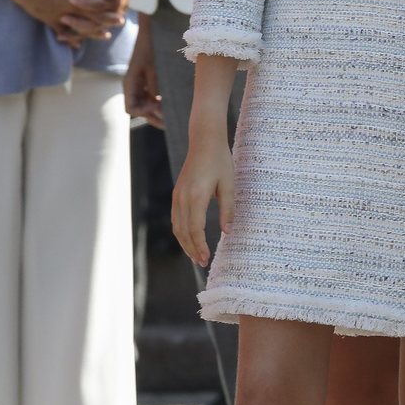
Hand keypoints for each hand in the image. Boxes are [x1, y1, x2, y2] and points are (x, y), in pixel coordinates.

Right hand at [6, 0, 128, 43]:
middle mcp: (70, 3)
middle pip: (94, 12)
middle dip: (108, 17)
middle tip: (121, 20)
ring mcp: (62, 14)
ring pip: (82, 25)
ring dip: (95, 31)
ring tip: (107, 35)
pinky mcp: (52, 21)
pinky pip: (64, 32)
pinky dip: (72, 39)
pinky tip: (81, 45)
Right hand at [123, 12, 162, 128]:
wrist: (150, 32)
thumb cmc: (151, 48)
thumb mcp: (154, 69)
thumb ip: (155, 88)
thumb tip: (159, 108)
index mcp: (129, 84)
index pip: (131, 109)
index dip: (143, 113)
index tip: (157, 108)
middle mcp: (131, 87)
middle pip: (138, 110)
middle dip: (151, 117)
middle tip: (169, 124)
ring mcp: (137, 85)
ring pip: (143, 105)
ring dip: (155, 111)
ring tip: (171, 116)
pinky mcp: (144, 82)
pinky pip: (148, 98)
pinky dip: (156, 103)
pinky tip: (168, 104)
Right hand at [171, 133, 234, 265]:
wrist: (204, 140)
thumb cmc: (220, 160)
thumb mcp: (229, 184)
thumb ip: (228, 208)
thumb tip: (227, 232)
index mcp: (196, 195)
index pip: (195, 229)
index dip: (200, 246)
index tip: (207, 259)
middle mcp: (183, 197)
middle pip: (184, 231)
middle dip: (192, 250)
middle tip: (202, 263)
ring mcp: (178, 195)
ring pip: (177, 226)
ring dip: (185, 243)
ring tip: (195, 256)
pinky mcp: (177, 193)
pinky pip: (176, 218)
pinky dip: (181, 232)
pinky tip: (189, 239)